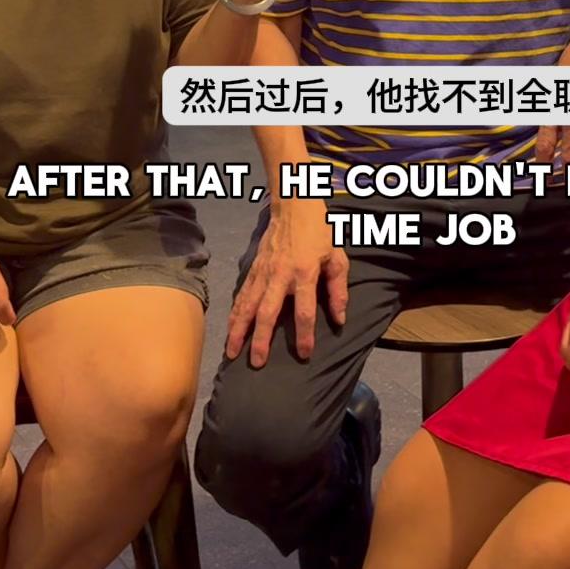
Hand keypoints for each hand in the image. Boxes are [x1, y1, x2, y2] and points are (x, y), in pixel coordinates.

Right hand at [226, 200, 348, 365]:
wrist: (294, 205)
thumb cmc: (320, 232)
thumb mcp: (337, 257)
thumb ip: (338, 290)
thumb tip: (339, 319)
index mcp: (304, 273)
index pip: (304, 310)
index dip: (305, 334)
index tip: (305, 354)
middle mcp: (280, 275)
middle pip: (268, 312)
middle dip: (261, 339)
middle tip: (257, 363)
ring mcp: (263, 271)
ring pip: (248, 305)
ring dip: (239, 329)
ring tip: (232, 352)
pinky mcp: (253, 268)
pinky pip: (242, 294)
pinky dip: (235, 313)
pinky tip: (230, 329)